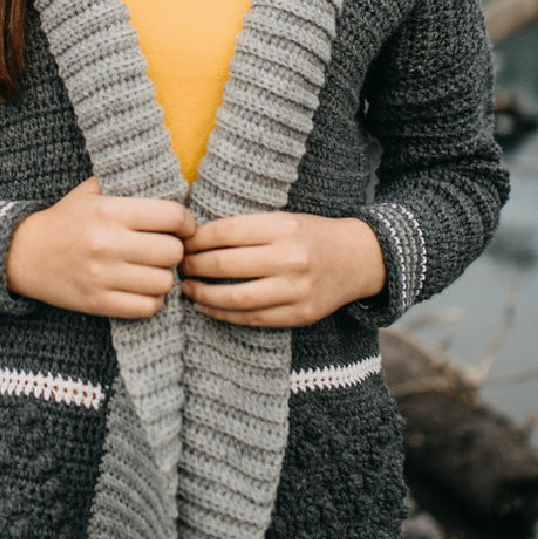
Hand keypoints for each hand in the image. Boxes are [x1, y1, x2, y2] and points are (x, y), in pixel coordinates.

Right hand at [6, 177, 195, 318]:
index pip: (171, 216)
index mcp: (110, 211)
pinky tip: (142, 289)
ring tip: (153, 270)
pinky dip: (151, 300)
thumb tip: (169, 184)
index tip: (183, 227)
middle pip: (173, 252)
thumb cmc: (63, 221)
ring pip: (163, 282)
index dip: (186, 222)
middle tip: (166, 250)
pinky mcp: (97, 302)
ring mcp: (103, 276)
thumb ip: (125, 185)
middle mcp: (108, 243)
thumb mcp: (90, 192)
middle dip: (175, 251)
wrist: (22, 254)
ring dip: (163, 277)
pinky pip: (147, 307)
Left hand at [179, 211, 386, 326]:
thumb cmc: (311, 234)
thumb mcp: (283, 219)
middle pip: (226, 265)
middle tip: (179, 266)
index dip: (197, 239)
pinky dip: (224, 315)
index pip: (227, 232)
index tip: (182, 242)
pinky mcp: (300, 315)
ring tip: (188, 289)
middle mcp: (291, 258)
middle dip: (194, 267)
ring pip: (236, 298)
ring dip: (204, 295)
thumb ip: (246, 228)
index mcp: (284, 227)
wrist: (358, 258)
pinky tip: (207, 308)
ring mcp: (297, 290)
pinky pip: (253, 319)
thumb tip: (195, 237)